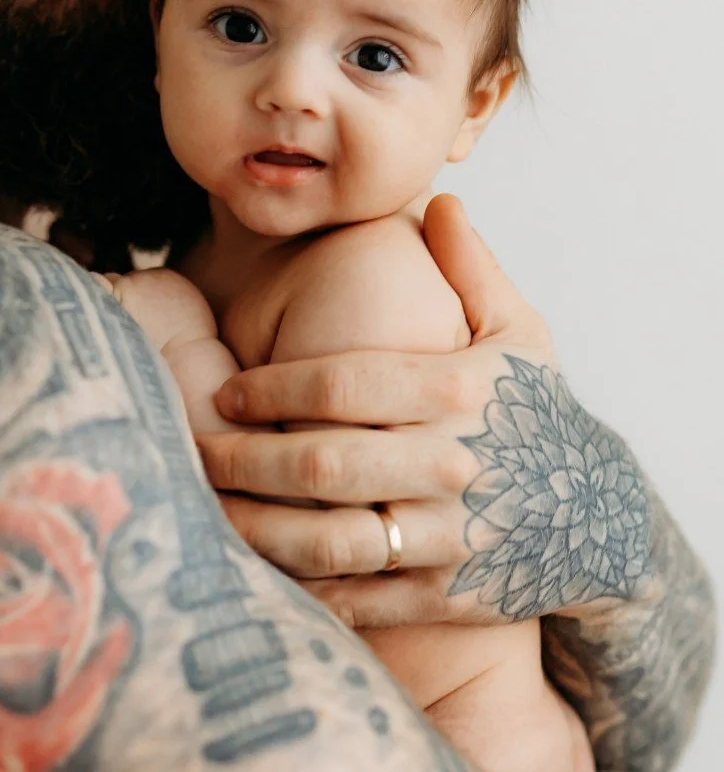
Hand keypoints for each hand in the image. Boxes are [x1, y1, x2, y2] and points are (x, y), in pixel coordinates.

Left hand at [198, 194, 649, 630]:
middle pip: (324, 463)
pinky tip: (260, 567)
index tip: (225, 392)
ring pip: (332, 539)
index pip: (340, 384)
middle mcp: (453, 463)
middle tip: (196, 448)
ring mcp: (451, 536)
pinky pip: (360, 596)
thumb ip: (473, 268)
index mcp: (458, 390)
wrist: (600, 519)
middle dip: (245, 457)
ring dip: (258, 527)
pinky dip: (302, 586)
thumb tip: (438, 199)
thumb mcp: (521, 333)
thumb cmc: (539, 412)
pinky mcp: (448, 595)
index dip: (271, 387)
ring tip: (211, 507)